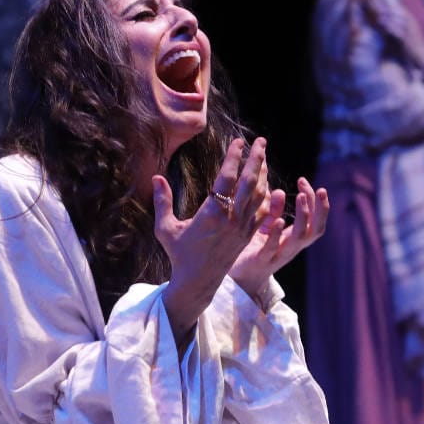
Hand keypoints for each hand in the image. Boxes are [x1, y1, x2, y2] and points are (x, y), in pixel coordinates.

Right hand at [154, 137, 271, 342]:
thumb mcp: (165, 228)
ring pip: (260, 195)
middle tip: (261, 141)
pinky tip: (267, 183)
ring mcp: (243, 227)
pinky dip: (267, 194)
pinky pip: (262, 210)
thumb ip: (162, 201)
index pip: (227, 178)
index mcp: (212, 214)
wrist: (198, 282)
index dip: (234, 158)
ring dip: (264, 173)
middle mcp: (231, 218)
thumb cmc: (179, 254)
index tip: (238, 141)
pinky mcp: (248, 235)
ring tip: (263, 156)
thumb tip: (157, 177)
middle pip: (250, 182)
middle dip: (257, 159)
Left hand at [229, 175, 329, 300]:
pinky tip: (279, 221)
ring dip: (303, 216)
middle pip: (316, 229)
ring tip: (301, 197)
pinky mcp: (262, 260)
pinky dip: (277, 234)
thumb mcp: (266, 226)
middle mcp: (292, 247)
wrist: (239, 277)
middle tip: (319, 189)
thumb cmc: (255, 249)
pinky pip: (273, 248)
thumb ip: (274, 210)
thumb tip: (280, 190)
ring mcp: (279, 254)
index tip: (302, 180)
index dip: (314, 201)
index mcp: (295, 239)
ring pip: (299, 238)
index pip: (315, 220)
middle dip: (321, 209)